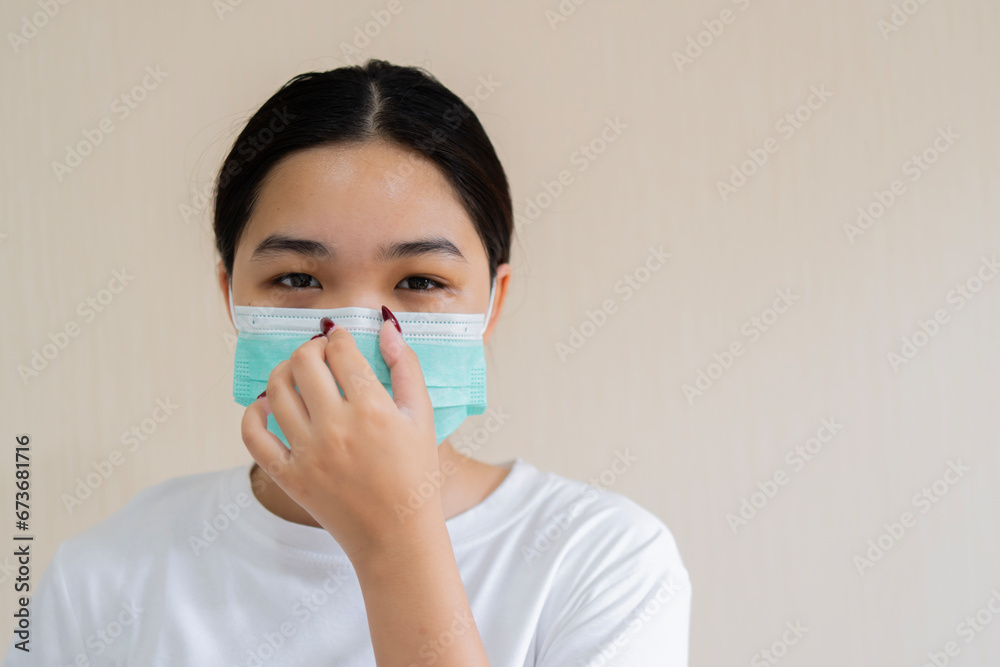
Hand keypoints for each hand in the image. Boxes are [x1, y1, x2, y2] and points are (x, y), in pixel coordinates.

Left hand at [240, 312, 443, 562]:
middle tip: (320, 354)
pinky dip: (253, 414)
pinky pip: (253, 436)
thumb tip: (385, 327)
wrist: (396, 536)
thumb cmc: (415, 475)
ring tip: (298, 375)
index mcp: (373, 410)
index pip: (341, 351)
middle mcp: (335, 428)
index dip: (339, 337)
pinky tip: (267, 406)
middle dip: (311, 348)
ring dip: (284, 371)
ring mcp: (308, 453)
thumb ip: (406, 368)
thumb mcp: (422, 417)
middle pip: (304, 362)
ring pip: (276, 390)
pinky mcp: (288, 476)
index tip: (341, 340)